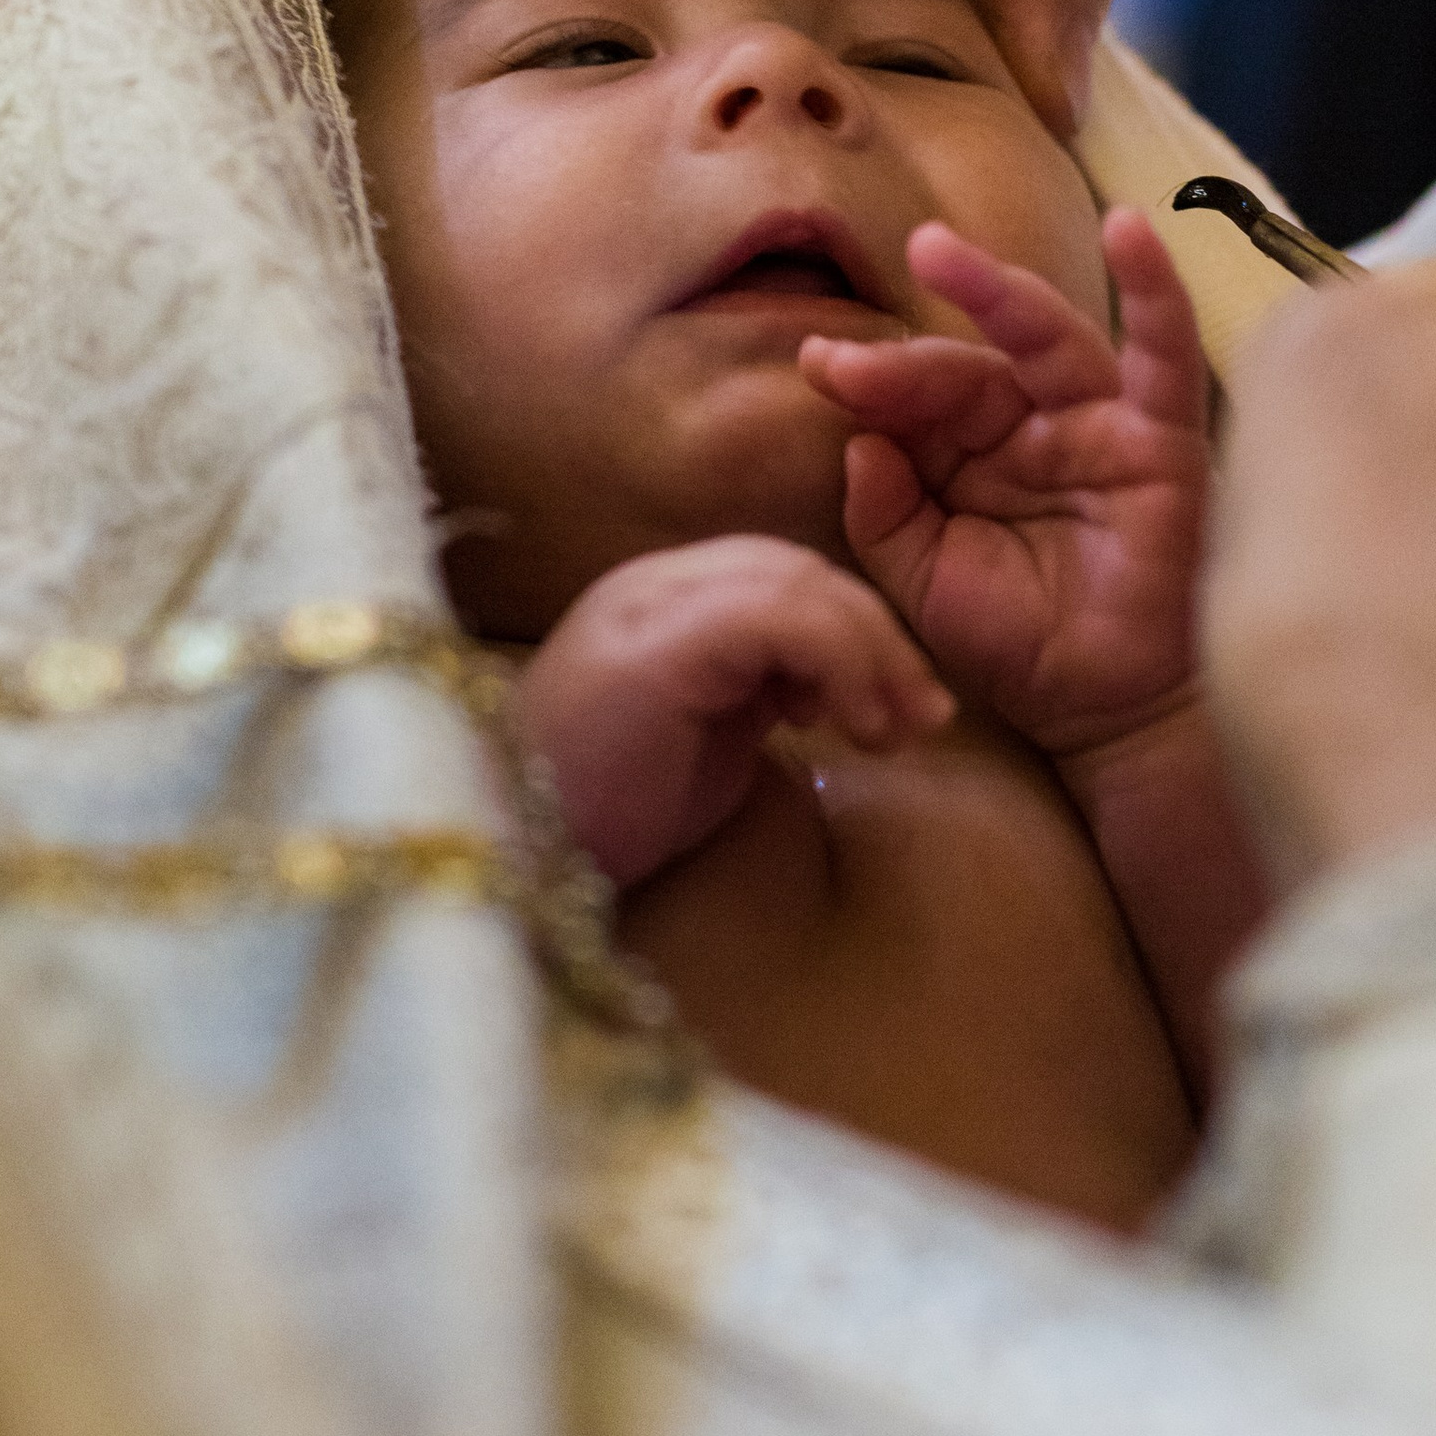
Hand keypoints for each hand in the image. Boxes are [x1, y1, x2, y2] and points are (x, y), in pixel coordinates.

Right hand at [520, 536, 953, 890]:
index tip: (905, 708)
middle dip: (879, 639)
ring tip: (895, 730)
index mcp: (661, 603)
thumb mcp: (705, 750)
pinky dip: (838, 661)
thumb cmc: (602, 826)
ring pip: (798, 582)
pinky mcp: (656, 648)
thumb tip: (847, 696)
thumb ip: (762, 699)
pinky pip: (779, 617)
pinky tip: (848, 725)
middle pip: (798, 569)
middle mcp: (652, 587)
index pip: (781, 577)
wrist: (510, 866)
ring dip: (870, 654)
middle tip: (925, 718)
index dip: (858, 630)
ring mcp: (648, 607)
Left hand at [798, 208, 1207, 767]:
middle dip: (912, 344)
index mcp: (974, 450)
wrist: (1105, 715)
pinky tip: (1132, 229)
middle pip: (971, 363)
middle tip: (855, 320)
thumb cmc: (1021, 645)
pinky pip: (1164, 357)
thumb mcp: (925, 583)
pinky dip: (1155, 292)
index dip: (871, 379)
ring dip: (998, 290)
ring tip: (941, 252)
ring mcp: (1100, 424)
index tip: (818, 365)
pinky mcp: (1164, 440)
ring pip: (1049, 340)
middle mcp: (1035, 423)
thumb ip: (886, 517)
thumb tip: (858, 443)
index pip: (921, 397)